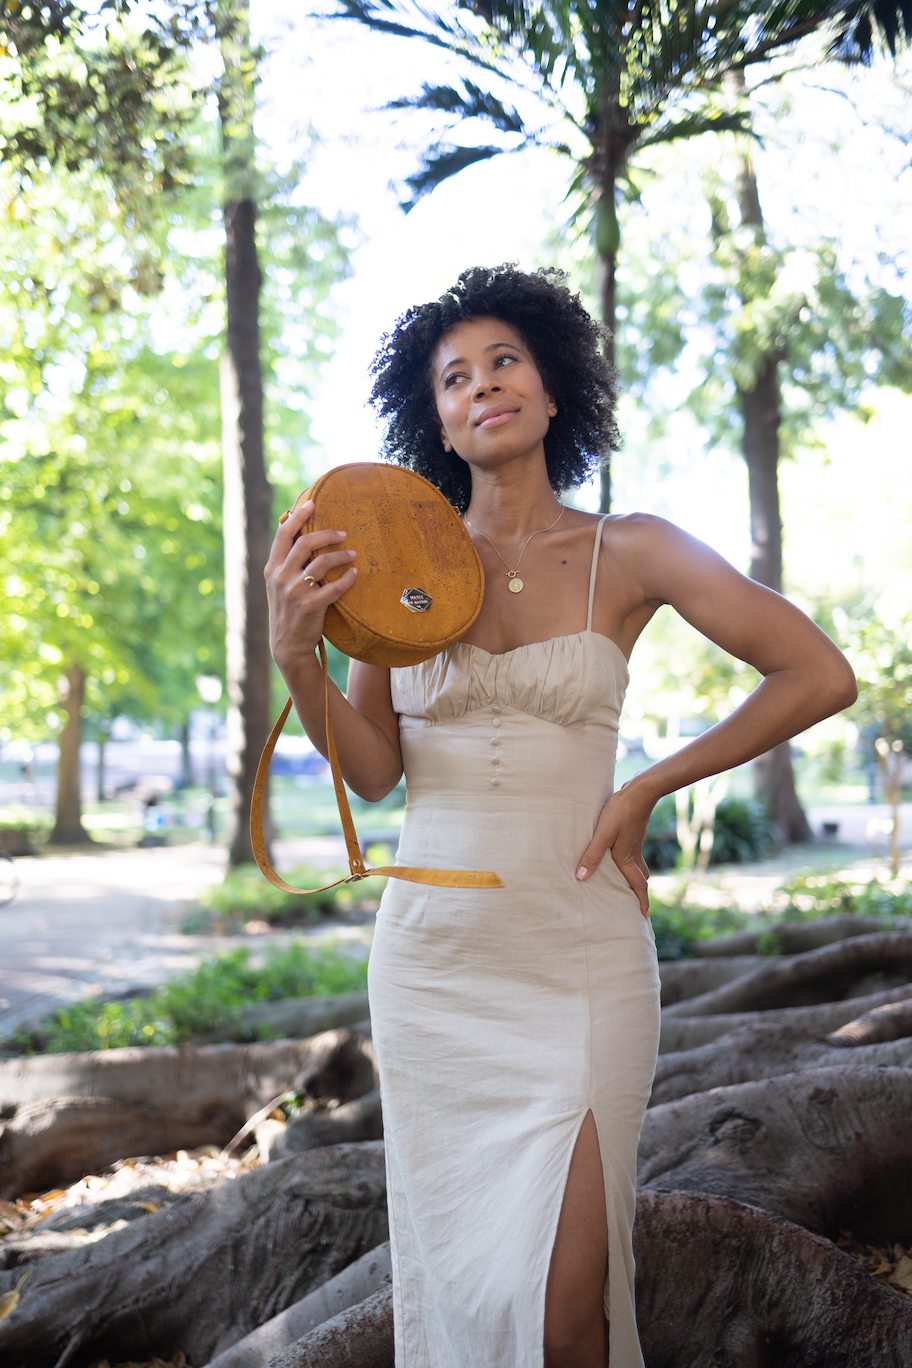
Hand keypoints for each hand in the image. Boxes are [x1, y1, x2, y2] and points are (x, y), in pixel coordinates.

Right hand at [264, 499, 357, 672]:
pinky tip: (354, 573)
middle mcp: (281, 577)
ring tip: (352, 555)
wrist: (288, 646)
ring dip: (341, 555)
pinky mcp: (311, 605)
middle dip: (327, 534)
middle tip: (343, 533)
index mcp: (272, 569)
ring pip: (322, 561)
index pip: (283, 534)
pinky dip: (347, 577)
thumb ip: (287, 564)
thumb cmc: (289, 612)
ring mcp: (295, 591)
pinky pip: (335, 586)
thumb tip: (301, 538)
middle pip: (305, 542)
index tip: (312, 504)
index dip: (298, 516)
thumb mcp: (279, 586)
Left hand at [575, 782, 654, 917]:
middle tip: (635, 905)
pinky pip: (632, 855)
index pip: (638, 886)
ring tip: (625, 885)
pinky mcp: (632, 833)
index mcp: (627, 858)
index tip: (644, 918)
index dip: (642, 902)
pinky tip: (616, 858)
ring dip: (634, 877)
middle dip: (639, 893)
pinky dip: (628, 863)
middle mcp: (633, 854)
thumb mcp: (603, 834)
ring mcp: (634, 843)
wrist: (640, 791)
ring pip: (637, 867)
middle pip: (640, 879)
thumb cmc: (620, 812)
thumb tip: (581, 878)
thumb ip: (592, 855)